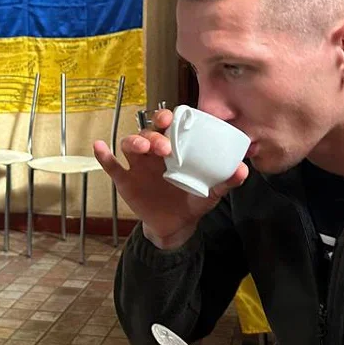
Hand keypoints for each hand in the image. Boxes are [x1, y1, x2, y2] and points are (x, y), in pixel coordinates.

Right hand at [92, 109, 247, 250]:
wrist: (176, 226)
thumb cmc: (192, 200)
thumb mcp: (211, 192)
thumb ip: (225, 181)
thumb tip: (243, 170)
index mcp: (174, 148)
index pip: (168, 126)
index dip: (167, 118)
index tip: (172, 119)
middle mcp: (154, 152)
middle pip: (148, 132)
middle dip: (154, 133)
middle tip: (164, 145)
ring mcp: (137, 165)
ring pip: (129, 144)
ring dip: (135, 141)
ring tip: (144, 149)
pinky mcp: (125, 181)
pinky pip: (111, 165)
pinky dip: (103, 156)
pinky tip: (100, 147)